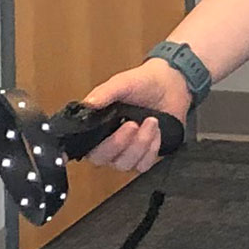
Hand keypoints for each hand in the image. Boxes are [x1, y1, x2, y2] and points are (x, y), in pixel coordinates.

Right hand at [78, 60, 194, 173]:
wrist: (169, 86)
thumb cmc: (141, 84)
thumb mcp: (122, 83)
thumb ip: (105, 93)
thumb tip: (89, 104)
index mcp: (92, 125)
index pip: (79, 146)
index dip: (80, 150)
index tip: (97, 137)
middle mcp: (105, 143)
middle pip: (101, 158)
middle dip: (119, 143)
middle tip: (133, 124)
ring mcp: (124, 152)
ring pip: (124, 164)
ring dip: (140, 144)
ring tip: (151, 121)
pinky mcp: (143, 156)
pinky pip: (143, 165)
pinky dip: (152, 149)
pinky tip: (156, 132)